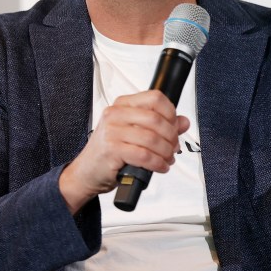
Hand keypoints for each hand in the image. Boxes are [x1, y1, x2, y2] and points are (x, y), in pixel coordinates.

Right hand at [59, 89, 188, 212]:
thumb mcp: (135, 133)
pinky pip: (144, 155)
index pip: (155, 98)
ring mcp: (112, 131)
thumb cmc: (110, 151)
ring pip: (152, 138)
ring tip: (168, 159)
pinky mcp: (111, 150)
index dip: (171, 113)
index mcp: (122, 104)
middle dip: (171, 136)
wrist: (87, 172)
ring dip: (166, 152)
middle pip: (156, 119)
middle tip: (174, 147)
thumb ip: (160, 125)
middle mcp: (115, 114)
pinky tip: (160, 167)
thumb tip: (183, 122)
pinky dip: (157, 163)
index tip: (175, 127)